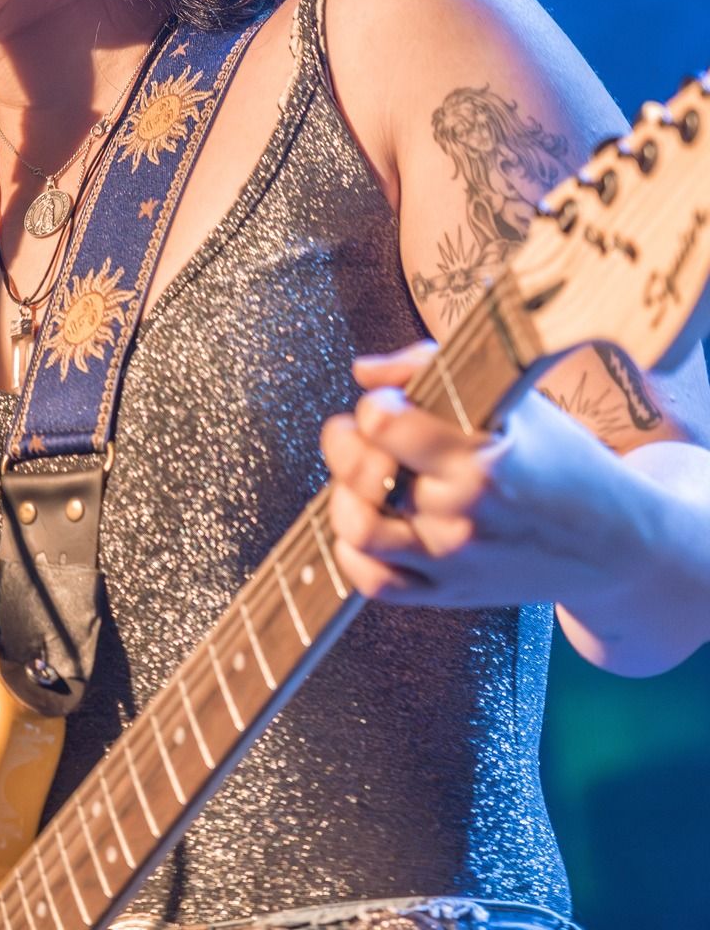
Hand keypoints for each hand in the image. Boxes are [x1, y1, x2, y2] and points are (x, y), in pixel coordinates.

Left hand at [319, 339, 640, 608]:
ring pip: (357, 529)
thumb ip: (430, 369)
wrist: (618, 544)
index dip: (376, 405)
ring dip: (344, 494)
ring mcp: (452, 560)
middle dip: (347, 441)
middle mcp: (461, 514)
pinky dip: (350, 552)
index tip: (389, 403)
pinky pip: (372, 581)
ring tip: (363, 476)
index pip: (384, 424)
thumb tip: (363, 372)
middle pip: (364, 473)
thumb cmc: (563, 461)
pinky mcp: (447, 593)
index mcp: (480, 460)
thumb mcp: (512, 399)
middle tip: (361, 433)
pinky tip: (365, 519)